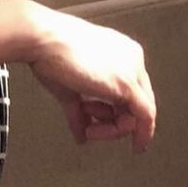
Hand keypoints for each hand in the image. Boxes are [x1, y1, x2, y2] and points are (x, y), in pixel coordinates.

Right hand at [26, 6, 155, 153]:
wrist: (42, 39)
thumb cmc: (48, 53)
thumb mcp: (67, 88)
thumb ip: (79, 112)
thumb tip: (81, 134)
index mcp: (121, 53)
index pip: (130, 90)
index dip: (117, 112)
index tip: (107, 125)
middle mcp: (132, 60)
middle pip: (137, 103)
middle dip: (115, 123)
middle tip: (92, 129)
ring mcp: (131, 70)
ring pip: (139, 113)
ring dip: (114, 129)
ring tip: (89, 127)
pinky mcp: (126, 84)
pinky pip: (145, 115)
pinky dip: (142, 133)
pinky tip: (137, 146)